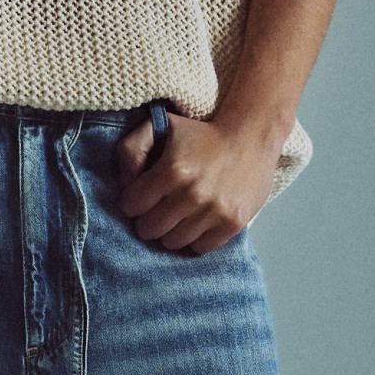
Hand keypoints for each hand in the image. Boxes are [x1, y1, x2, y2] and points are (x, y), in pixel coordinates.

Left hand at [115, 107, 278, 252]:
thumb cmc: (202, 134)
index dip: (134, 201)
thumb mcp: (161, 126)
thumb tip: (124, 185)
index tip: (143, 196)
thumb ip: (131, 150)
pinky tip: (198, 221)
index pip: (132, 205)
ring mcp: (215, 211)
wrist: (251, 137)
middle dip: (149, 219)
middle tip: (159, 209)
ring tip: (179, 215)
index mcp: (172, 170)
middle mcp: (193, 193)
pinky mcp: (233, 223)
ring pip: (173, 242)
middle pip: (150, 229)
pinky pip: (200, 248)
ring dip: (172, 230)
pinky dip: (195, 238)